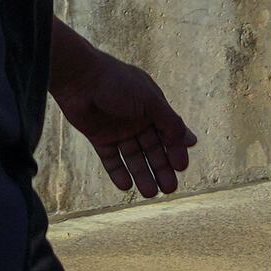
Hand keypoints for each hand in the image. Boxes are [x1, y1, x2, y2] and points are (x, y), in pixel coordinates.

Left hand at [49, 41, 195, 198]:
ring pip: (133, 157)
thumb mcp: (150, 101)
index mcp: (152, 107)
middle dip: (161, 168)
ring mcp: (117, 129)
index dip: (176, 151)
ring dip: (142, 175)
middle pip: (152, 149)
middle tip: (170, 189)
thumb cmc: (118, 83)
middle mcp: (136, 119)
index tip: (181, 167)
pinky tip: (126, 186)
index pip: (169, 133)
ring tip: (150, 193)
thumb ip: (170, 123)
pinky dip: (118, 172)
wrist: (79, 77)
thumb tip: (192, 142)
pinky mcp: (99, 137)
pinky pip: (111, 159)